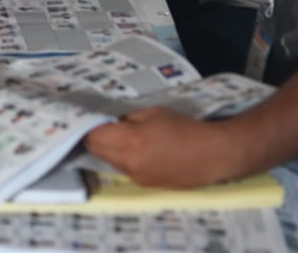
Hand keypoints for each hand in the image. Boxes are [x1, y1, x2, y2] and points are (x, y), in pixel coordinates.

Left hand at [84, 107, 241, 188]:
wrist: (214, 154)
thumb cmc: (184, 127)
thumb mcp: (153, 113)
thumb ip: (127, 118)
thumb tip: (112, 122)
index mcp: (129, 142)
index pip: (92, 137)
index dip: (85, 126)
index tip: (83, 116)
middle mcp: (128, 164)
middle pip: (96, 151)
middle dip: (93, 137)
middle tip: (95, 123)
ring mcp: (136, 177)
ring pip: (109, 161)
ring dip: (108, 148)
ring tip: (116, 134)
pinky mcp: (146, 184)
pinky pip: (124, 169)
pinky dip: (123, 158)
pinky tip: (135, 148)